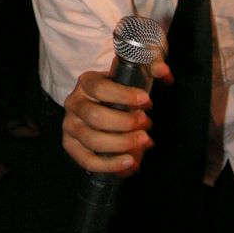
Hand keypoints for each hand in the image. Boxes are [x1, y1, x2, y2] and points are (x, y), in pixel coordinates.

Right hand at [62, 56, 168, 175]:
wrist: (102, 105)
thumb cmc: (120, 92)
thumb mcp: (133, 75)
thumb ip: (150, 67)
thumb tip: (163, 71)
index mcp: (86, 82)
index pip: (99, 88)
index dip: (123, 95)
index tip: (146, 100)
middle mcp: (74, 103)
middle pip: (96, 117)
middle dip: (125, 123)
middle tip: (147, 123)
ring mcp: (70, 126)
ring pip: (92, 140)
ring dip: (121, 144)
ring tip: (143, 141)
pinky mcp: (71, 146)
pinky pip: (87, 161)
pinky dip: (110, 165)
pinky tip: (131, 163)